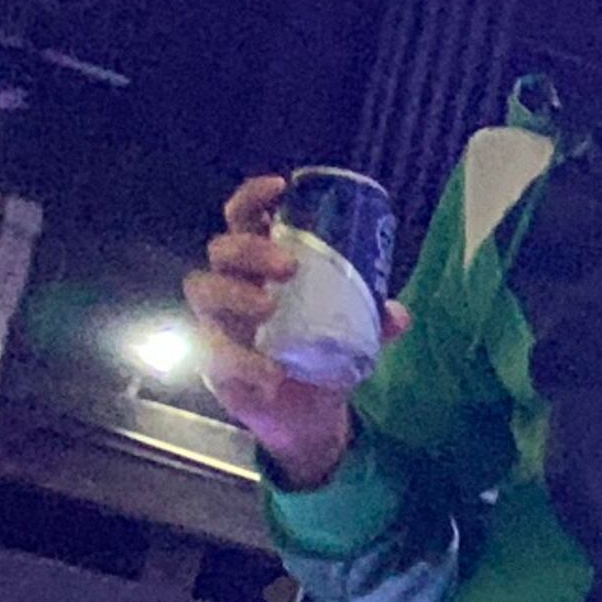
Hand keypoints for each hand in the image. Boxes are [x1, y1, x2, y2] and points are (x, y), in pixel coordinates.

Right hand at [181, 172, 406, 488]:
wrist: (309, 416)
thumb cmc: (323, 356)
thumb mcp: (357, 335)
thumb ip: (376, 320)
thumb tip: (397, 311)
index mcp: (263, 270)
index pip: (244, 221)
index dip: (253, 199)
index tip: (279, 185)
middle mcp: (234, 288)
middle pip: (221, 250)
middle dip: (249, 250)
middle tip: (287, 266)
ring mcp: (219, 324)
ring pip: (205, 292)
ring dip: (235, 294)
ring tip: (269, 307)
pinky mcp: (216, 363)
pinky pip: (218, 355)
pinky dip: (245, 362)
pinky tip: (272, 373)